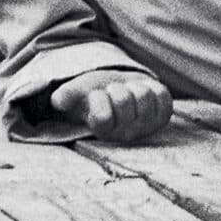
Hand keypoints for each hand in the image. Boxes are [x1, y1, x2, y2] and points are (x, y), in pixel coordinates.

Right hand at [52, 71, 172, 142]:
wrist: (122, 89)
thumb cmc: (99, 92)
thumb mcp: (80, 91)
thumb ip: (67, 95)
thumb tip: (57, 101)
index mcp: (103, 132)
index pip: (102, 117)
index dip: (99, 98)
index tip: (97, 95)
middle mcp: (126, 134)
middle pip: (124, 100)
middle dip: (117, 88)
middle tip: (114, 91)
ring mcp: (146, 126)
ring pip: (143, 95)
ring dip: (135, 86)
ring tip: (129, 91)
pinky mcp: (163, 115)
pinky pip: (162, 95)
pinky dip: (153, 87)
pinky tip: (145, 91)